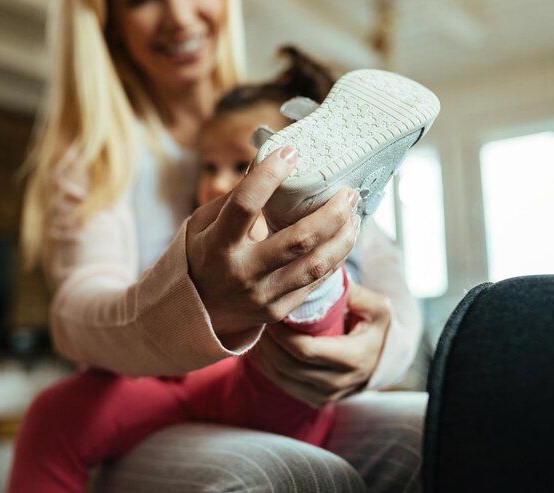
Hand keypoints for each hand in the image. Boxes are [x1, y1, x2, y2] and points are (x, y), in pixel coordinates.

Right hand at [187, 146, 359, 336]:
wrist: (198, 310)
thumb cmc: (203, 255)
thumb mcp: (204, 223)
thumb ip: (235, 196)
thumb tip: (268, 158)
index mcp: (218, 245)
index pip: (245, 205)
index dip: (269, 176)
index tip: (291, 153)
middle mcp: (242, 272)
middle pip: (299, 240)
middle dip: (331, 212)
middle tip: (348, 191)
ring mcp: (263, 295)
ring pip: (316, 265)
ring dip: (343, 237)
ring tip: (354, 214)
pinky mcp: (278, 310)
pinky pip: (315, 282)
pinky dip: (335, 258)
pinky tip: (343, 238)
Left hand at [248, 281, 390, 407]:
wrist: (383, 357)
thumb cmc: (375, 327)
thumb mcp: (375, 307)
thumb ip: (352, 293)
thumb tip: (323, 277)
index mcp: (354, 358)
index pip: (305, 350)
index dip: (282, 333)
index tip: (272, 312)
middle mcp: (339, 382)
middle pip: (288, 364)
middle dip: (269, 341)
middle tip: (258, 317)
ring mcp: (326, 395)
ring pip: (281, 377)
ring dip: (263, 354)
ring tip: (257, 330)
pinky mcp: (315, 399)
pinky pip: (282, 385)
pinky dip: (266, 367)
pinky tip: (260, 348)